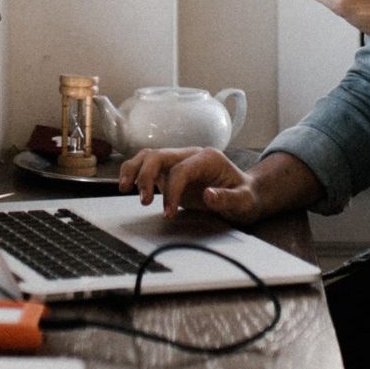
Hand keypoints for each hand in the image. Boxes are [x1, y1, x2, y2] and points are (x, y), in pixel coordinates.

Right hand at [118, 147, 262, 222]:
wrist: (246, 194)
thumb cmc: (246, 196)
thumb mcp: (245, 201)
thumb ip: (229, 199)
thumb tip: (209, 195)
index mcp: (208, 158)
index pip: (181, 169)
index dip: (171, 191)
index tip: (168, 213)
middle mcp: (190, 155)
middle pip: (159, 156)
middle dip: (146, 176)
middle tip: (143, 201)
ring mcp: (178, 162)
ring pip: (149, 156)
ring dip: (134, 170)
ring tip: (123, 188)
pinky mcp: (170, 171)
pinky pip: (147, 166)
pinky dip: (134, 173)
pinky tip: (127, 186)